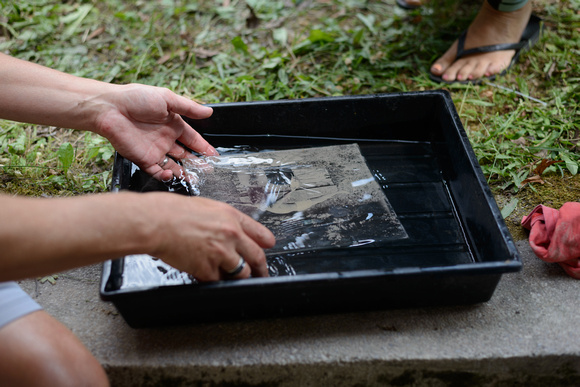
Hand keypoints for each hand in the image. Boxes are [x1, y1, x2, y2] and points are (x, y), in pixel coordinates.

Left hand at [91, 84, 218, 180]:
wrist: (110, 108)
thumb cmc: (137, 98)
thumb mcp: (167, 99)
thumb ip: (189, 108)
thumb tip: (209, 112)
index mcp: (173, 124)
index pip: (193, 139)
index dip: (204, 147)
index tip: (215, 156)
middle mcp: (166, 139)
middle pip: (186, 155)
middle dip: (198, 163)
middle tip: (209, 171)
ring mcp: (155, 151)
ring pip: (174, 166)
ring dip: (185, 173)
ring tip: (196, 179)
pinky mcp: (143, 160)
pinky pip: (157, 172)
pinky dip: (165, 176)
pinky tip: (172, 175)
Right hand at [145, 193, 275, 280]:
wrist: (155, 222)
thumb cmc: (172, 212)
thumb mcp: (206, 207)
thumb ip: (222, 220)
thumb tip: (230, 230)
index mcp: (231, 217)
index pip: (260, 233)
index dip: (266, 243)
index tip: (268, 248)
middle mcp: (231, 235)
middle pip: (257, 257)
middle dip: (261, 268)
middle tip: (261, 272)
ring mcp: (221, 253)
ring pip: (242, 272)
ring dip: (237, 276)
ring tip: (231, 275)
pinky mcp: (207, 269)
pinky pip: (218, 280)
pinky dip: (214, 279)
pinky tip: (207, 274)